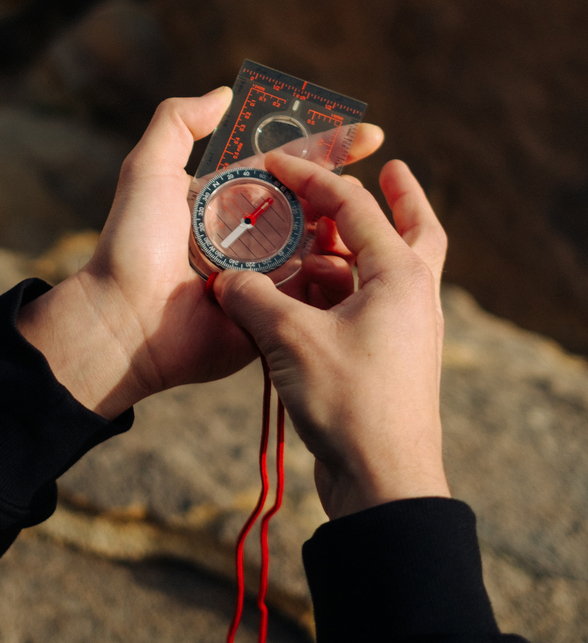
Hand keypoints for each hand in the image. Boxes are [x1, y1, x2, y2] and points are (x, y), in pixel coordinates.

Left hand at [18, 90, 383, 418]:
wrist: (124, 322)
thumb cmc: (134, 246)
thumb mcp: (148, 171)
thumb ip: (177, 123)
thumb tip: (223, 93)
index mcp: (230, 200)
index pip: (290, 167)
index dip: (329, 149)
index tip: (373, 136)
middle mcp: (252, 236)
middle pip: (313, 207)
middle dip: (346, 194)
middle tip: (369, 191)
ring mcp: (266, 276)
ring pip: (321, 248)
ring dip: (347, 234)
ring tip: (368, 225)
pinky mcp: (272, 314)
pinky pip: (314, 294)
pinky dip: (334, 278)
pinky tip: (358, 264)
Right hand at [213, 153, 449, 518]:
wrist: (382, 480)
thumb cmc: (347, 402)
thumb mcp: (290, 339)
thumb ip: (253, 297)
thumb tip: (226, 278)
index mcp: (399, 275)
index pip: (356, 206)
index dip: (313, 178)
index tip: (280, 162)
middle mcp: (412, 295)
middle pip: (416, 228)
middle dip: (400, 195)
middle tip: (389, 166)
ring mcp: (405, 328)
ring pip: (388, 270)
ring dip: (355, 249)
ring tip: (317, 239)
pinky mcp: (388, 356)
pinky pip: (367, 305)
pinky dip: (340, 290)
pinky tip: (307, 293)